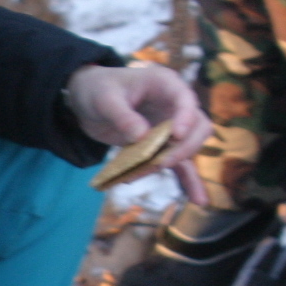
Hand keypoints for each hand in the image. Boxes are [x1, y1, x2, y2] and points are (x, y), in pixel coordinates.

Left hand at [65, 62, 211, 203]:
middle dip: (185, 147)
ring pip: (190, 148)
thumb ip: (122, 116)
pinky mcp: (161, 146)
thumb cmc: (97, 89)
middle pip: (197, 127)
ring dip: (182, 166)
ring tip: (187, 194)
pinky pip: (178, 163)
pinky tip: (197, 201)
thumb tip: (141, 137)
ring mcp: (170, 127)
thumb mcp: (104, 99)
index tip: (176, 134)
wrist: (87, 100)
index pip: (186, 99)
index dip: (186, 117)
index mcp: (165, 84)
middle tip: (162, 163)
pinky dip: (185, 180)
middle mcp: (174, 106)